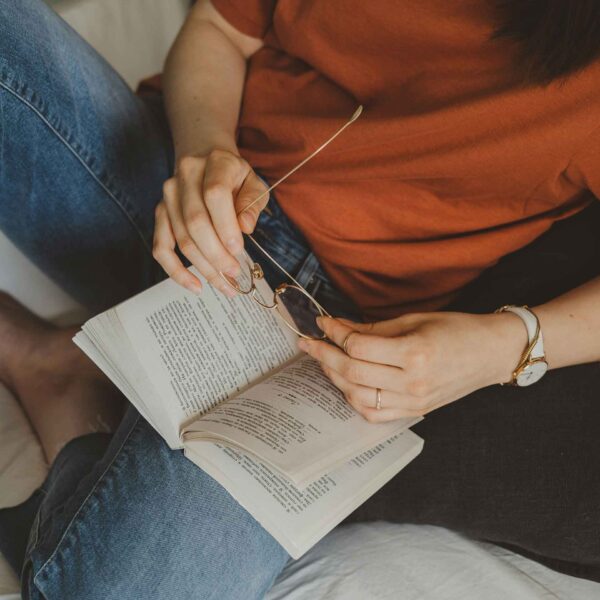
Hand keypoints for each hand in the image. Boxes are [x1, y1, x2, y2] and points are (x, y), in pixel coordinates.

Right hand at [153, 149, 268, 295]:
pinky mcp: (160, 213)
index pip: (215, 195)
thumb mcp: (254, 183)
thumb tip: (245, 228)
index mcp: (215, 163)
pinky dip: (176, 271)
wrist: (205, 158)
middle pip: (195, 222)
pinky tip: (195, 286)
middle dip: (216, 254)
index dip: (226, 226)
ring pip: (182, 239)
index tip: (239, 250)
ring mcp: (168, 195)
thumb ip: (252, 204)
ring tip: (225, 285)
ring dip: (204, 267)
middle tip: (234, 274)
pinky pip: (161, 247)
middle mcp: (185, 176)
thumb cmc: (234, 177)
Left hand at [297, 312, 526, 422]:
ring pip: (357, 396)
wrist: (491, 353)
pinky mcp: (414, 411)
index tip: (322, 322)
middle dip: (324, 355)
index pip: (359, 346)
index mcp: (415, 353)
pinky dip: (353, 399)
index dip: (335, 333)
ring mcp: (413, 402)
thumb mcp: (414, 320)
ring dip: (334, 377)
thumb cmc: (457, 330)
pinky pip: (373, 413)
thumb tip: (338, 327)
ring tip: (324, 360)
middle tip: (308, 342)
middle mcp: (412, 382)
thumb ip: (373, 328)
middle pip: (352, 372)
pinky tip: (345, 383)